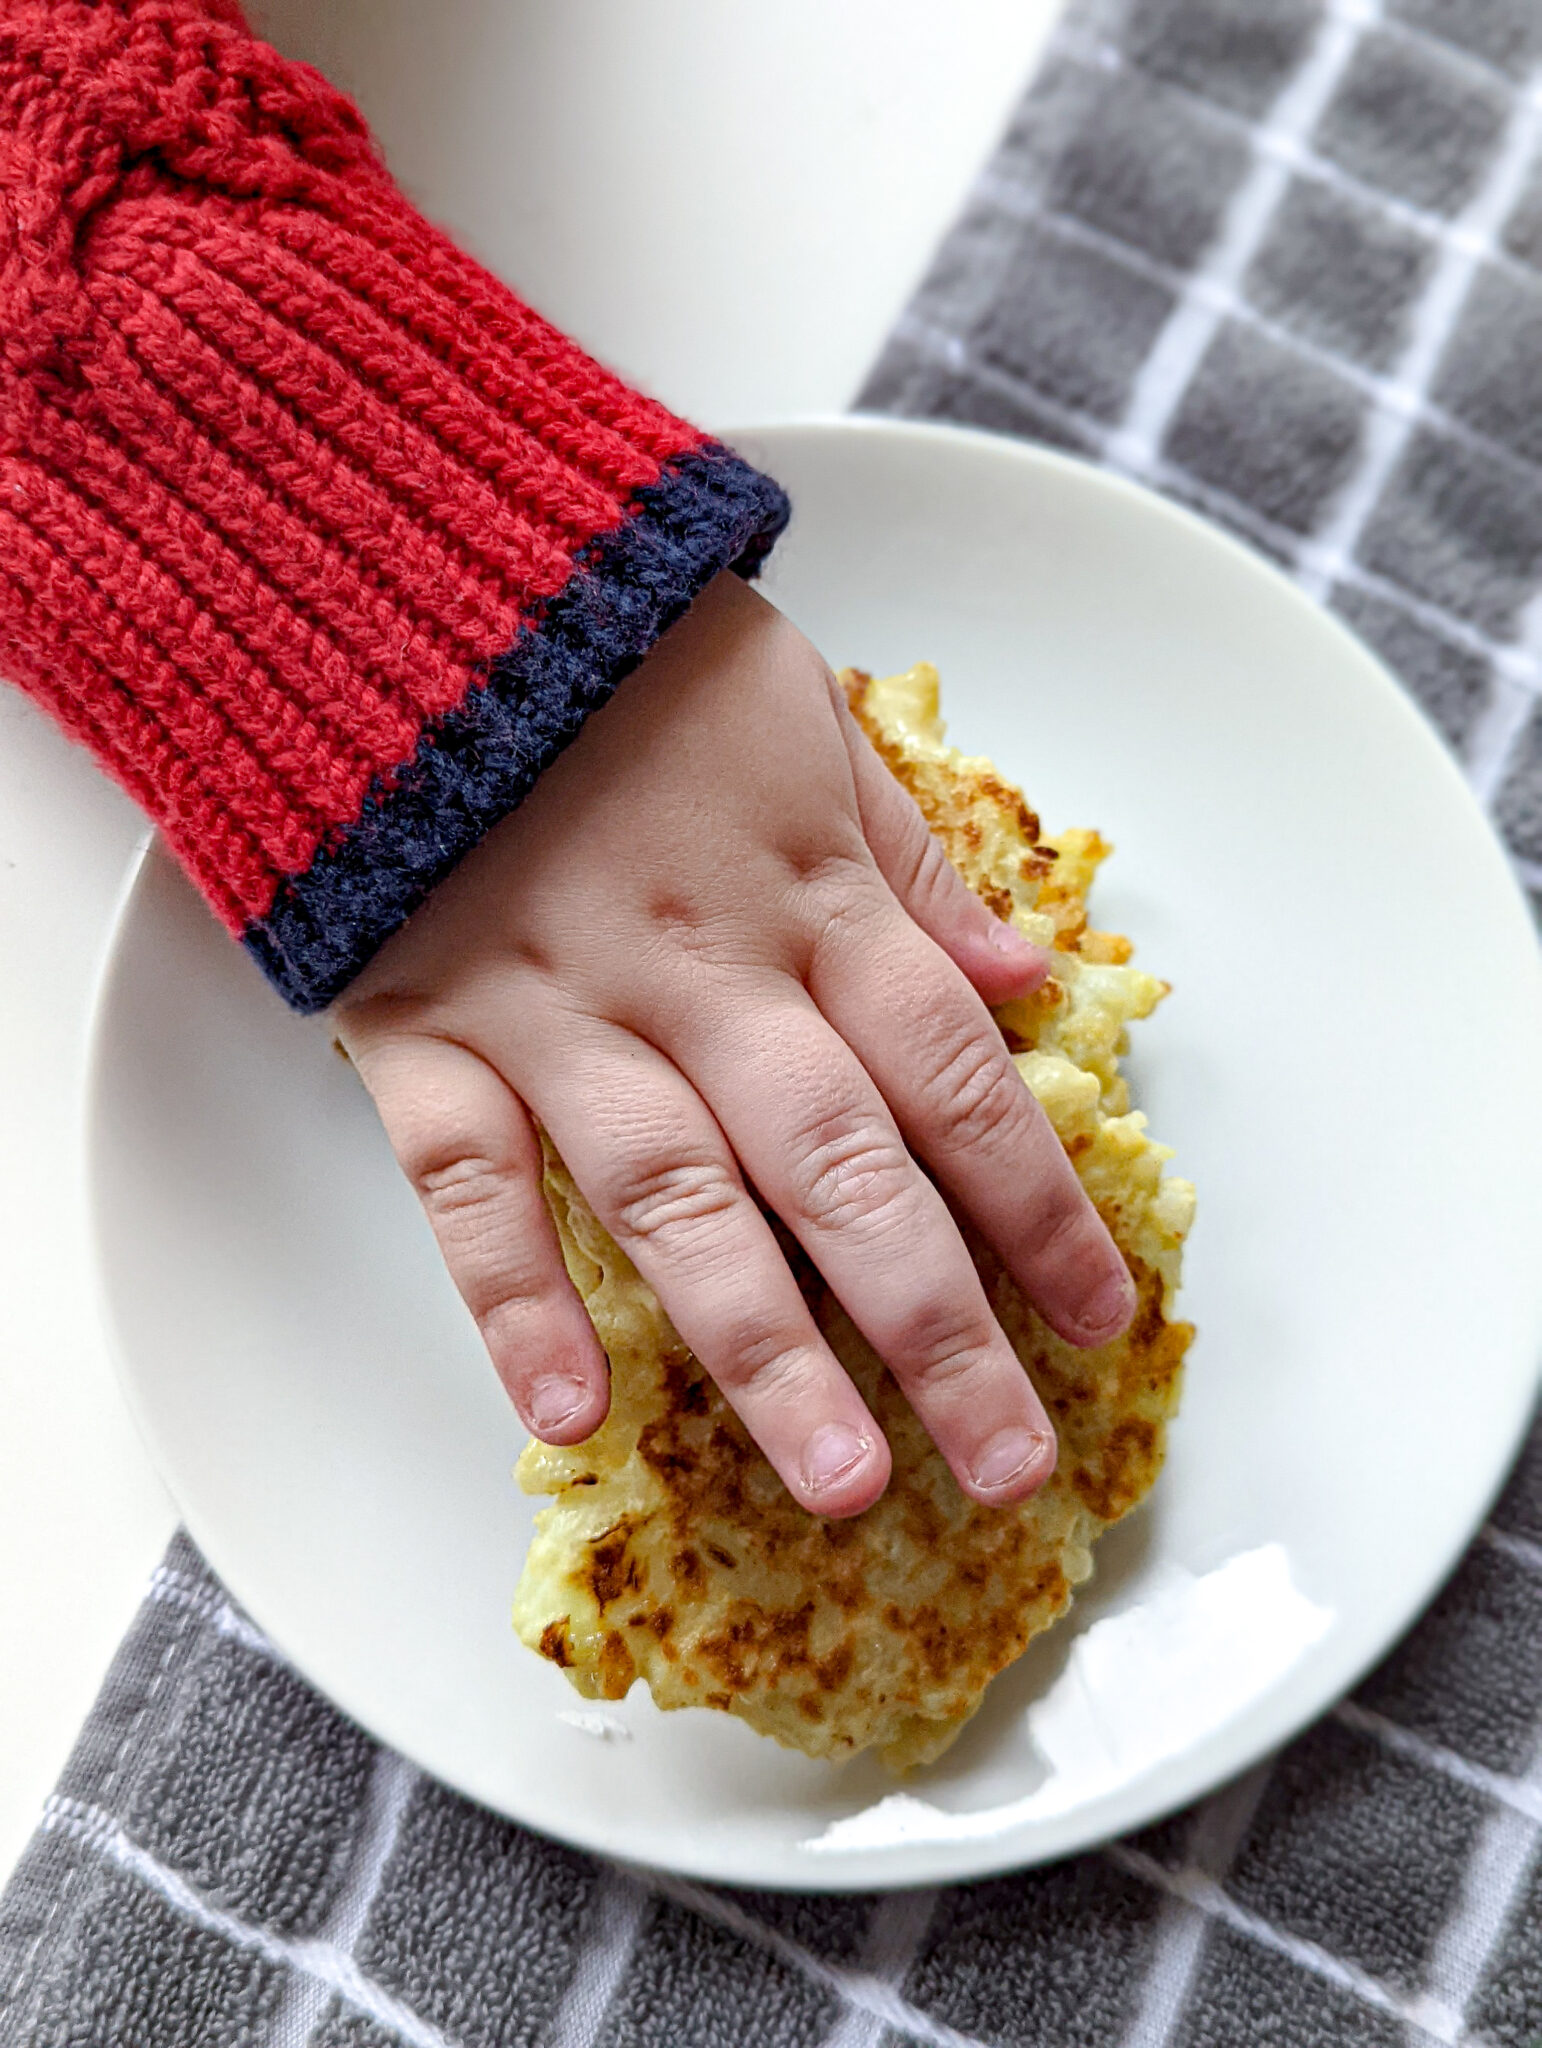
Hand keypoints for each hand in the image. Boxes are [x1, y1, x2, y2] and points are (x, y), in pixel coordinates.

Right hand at [335, 572, 1134, 1517]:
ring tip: (843, 1481)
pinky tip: (571, 1421)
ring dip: (765, 1349)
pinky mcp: (423, 1027)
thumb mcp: (804, 717)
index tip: (1101, 1317)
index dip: (1037, 1206)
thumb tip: (1023, 984)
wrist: (417, 570)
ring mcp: (556, 1007)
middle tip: (1010, 1462)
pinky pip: (467, 1182)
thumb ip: (908, 860)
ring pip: (679, 1201)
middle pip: (845, 1169)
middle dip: (938, 1324)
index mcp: (805, 894)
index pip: (953, 1078)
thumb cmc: (625, 651)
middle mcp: (701, 971)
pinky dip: (511, 1301)